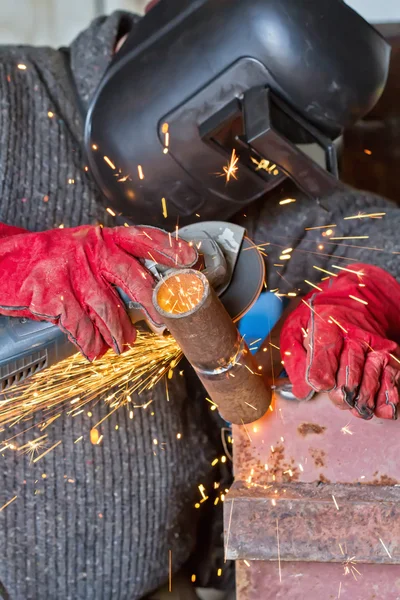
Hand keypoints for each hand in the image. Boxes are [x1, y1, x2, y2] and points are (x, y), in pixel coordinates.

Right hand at [0, 223, 196, 359]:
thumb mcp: (78, 250)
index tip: (191, 259)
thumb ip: (107, 265)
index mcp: (99, 238)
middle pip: (132, 277)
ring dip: (119, 332)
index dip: (168, 248)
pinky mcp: (52, 295)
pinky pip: (80, 327)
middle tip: (164, 322)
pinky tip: (95, 350)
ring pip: (107, 309)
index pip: (140, 238)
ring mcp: (70, 272)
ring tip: (124, 344)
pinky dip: (90, 342)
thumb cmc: (44, 259)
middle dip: (152, 303)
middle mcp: (88, 251)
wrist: (2, 261)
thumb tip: (141, 293)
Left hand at [280, 264, 399, 419]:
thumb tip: (301, 390)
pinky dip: (386, 397)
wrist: (353, 301)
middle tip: (338, 398)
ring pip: (371, 376)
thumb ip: (295, 359)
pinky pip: (390, 378)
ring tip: (357, 407)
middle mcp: (353, 335)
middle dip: (343, 389)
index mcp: (326, 325)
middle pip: (350, 367)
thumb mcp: (296, 330)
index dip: (321, 371)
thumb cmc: (319, 320)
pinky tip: (380, 409)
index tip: (319, 385)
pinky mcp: (387, 355)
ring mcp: (373, 346)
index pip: (324, 349)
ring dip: (364, 397)